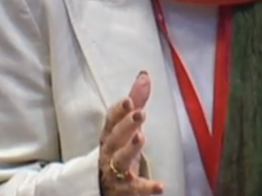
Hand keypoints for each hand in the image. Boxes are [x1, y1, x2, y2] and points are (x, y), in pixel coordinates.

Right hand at [98, 72, 163, 194]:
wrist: (101, 187)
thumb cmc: (118, 150)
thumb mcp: (127, 126)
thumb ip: (137, 102)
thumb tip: (144, 75)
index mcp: (110, 134)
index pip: (112, 119)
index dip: (119, 110)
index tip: (130, 100)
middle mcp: (109, 151)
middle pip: (115, 137)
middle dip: (127, 124)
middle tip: (140, 113)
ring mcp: (114, 171)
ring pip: (120, 160)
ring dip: (130, 149)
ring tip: (141, 138)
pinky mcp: (123, 189)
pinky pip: (134, 189)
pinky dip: (146, 188)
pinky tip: (160, 186)